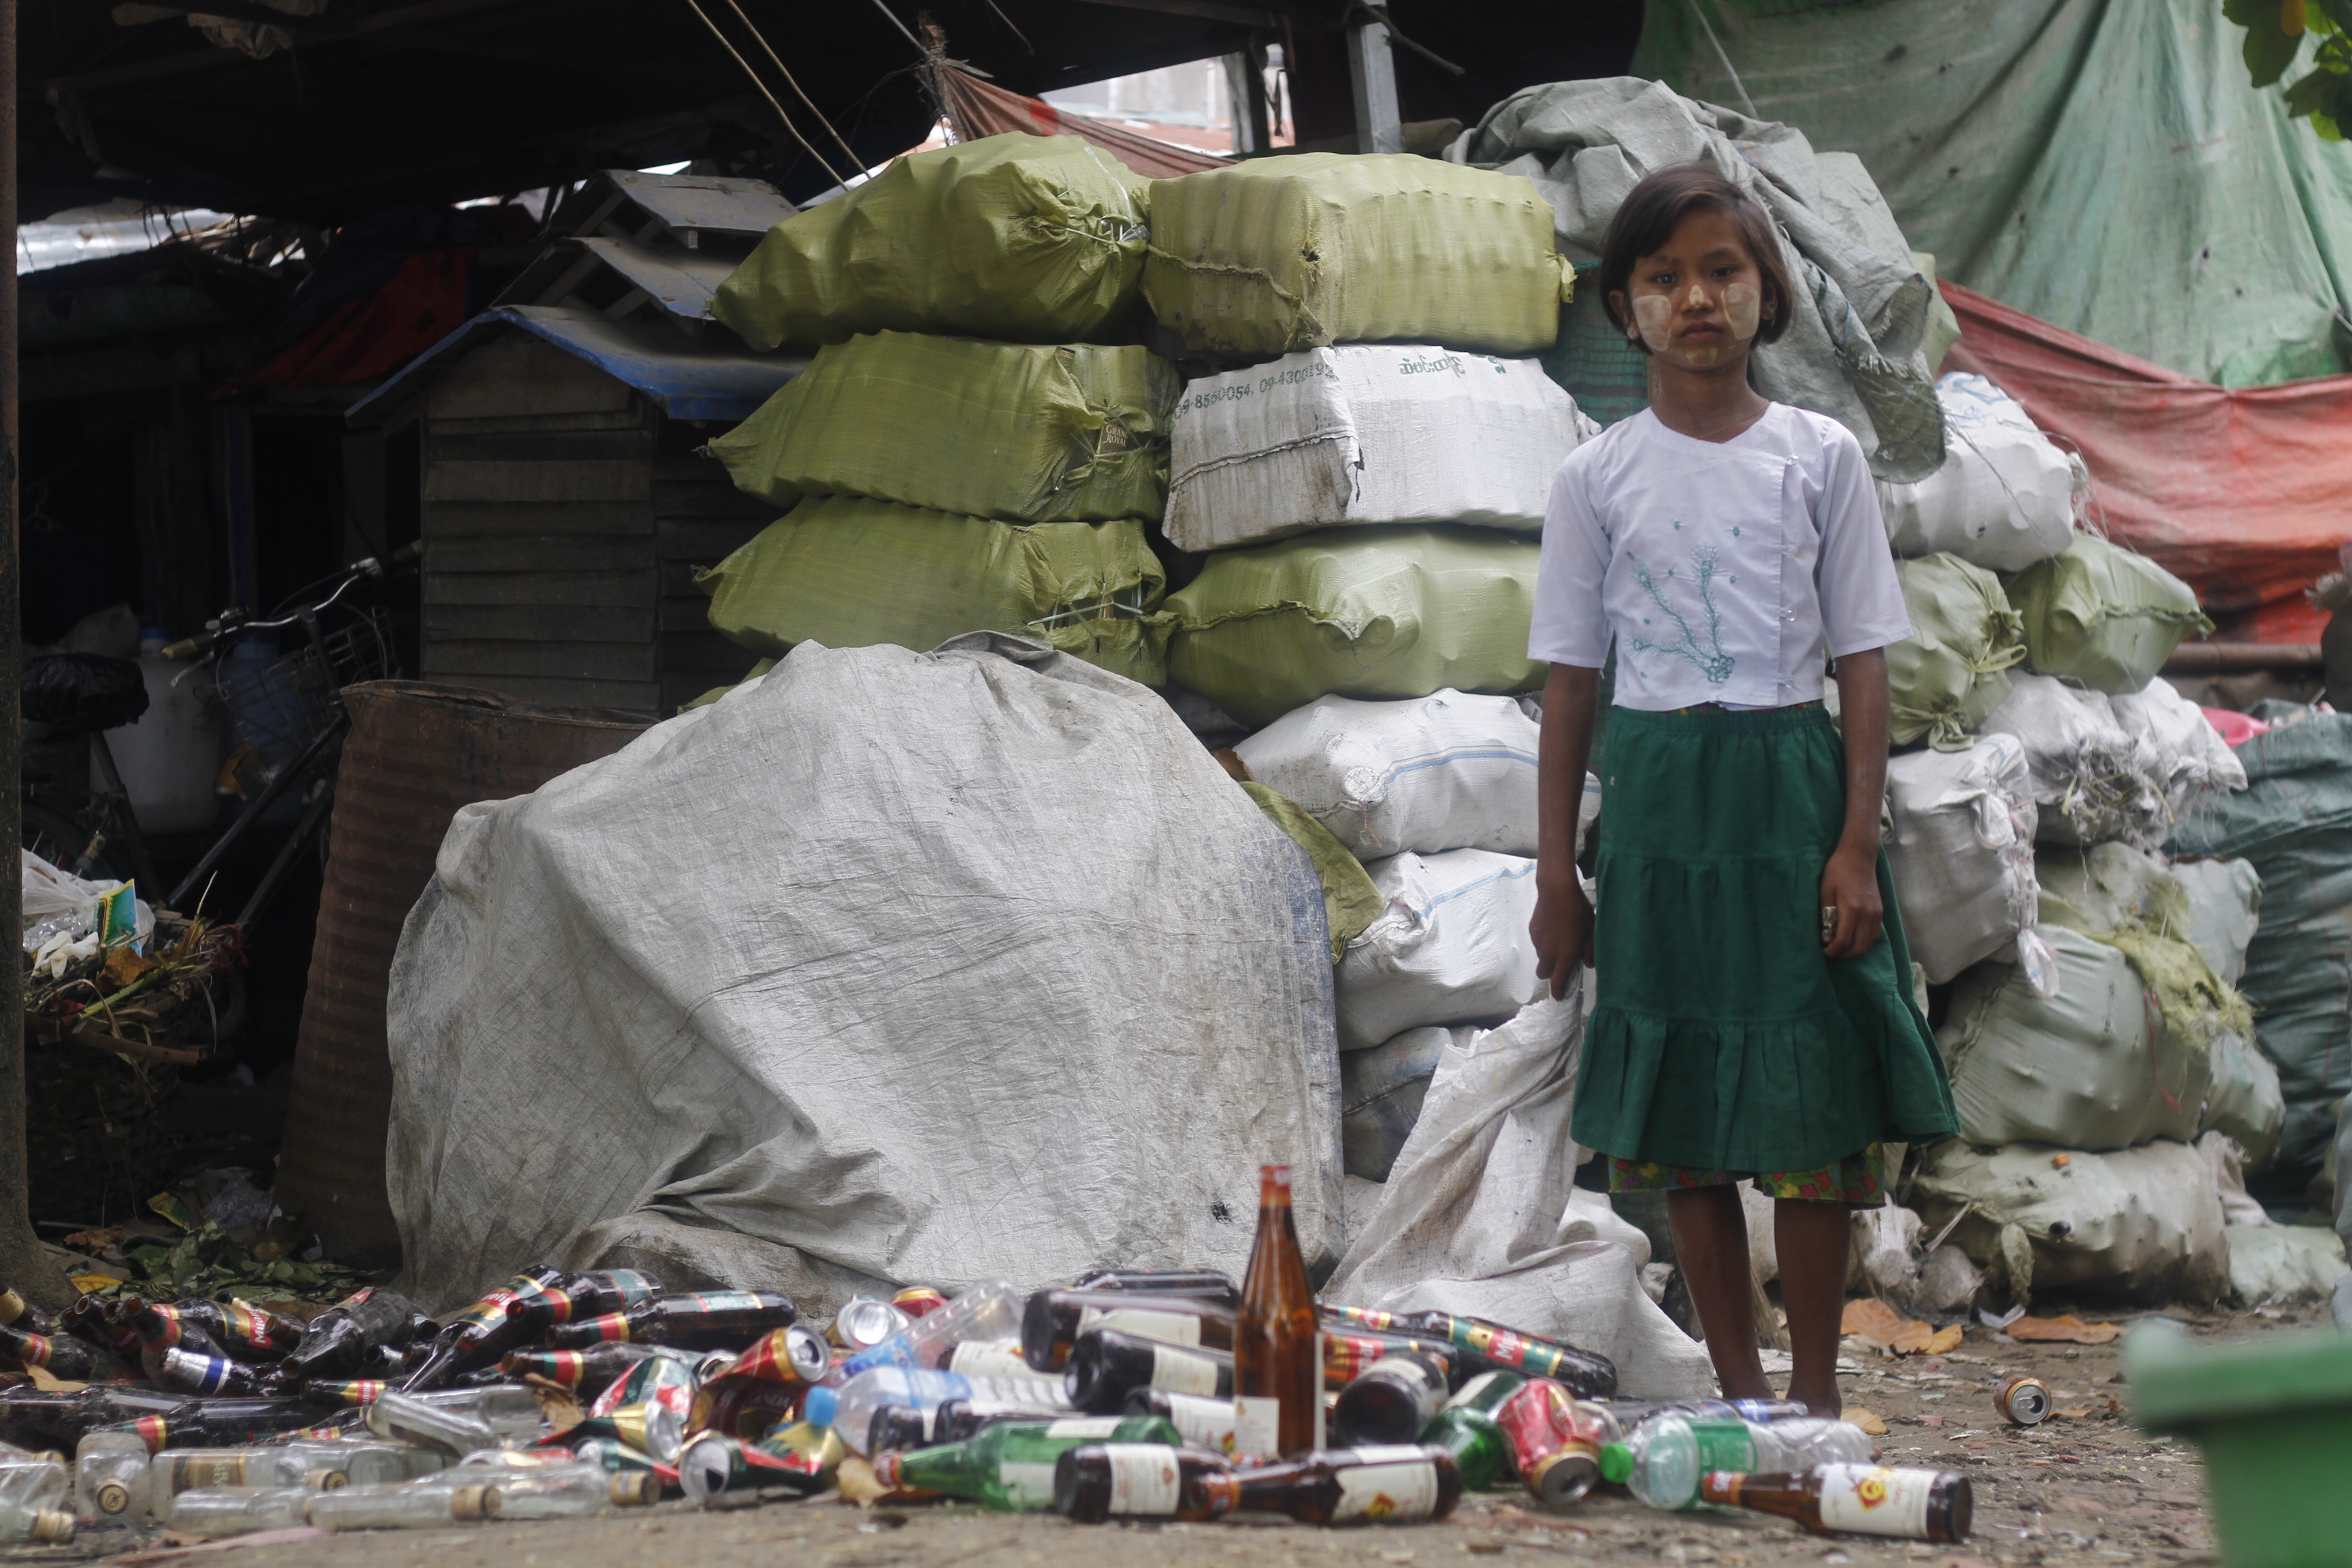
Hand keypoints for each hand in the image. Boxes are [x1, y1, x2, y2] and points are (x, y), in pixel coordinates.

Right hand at [1530, 875, 1594, 998]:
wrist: (1557, 891)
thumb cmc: (1578, 912)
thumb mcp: (1591, 932)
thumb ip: (1590, 951)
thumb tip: (1588, 964)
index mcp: (1564, 956)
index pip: (1557, 982)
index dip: (1558, 992)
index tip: (1560, 997)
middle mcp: (1548, 953)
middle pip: (1543, 974)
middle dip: (1550, 974)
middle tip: (1561, 965)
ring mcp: (1538, 942)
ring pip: (1540, 957)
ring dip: (1548, 956)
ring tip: (1559, 941)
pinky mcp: (1532, 931)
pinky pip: (1537, 943)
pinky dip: (1544, 942)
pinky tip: (1553, 928)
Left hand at [1819, 844, 1882, 959]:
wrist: (1859, 856)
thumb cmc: (1837, 871)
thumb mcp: (1825, 891)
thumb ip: (1826, 915)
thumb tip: (1825, 936)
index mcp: (1852, 909)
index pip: (1844, 940)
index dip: (1833, 951)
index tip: (1824, 952)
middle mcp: (1867, 914)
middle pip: (1859, 947)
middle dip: (1844, 955)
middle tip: (1832, 953)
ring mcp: (1876, 914)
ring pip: (1869, 944)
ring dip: (1855, 950)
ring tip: (1841, 947)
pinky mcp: (1880, 912)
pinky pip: (1875, 935)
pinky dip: (1864, 941)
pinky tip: (1853, 937)